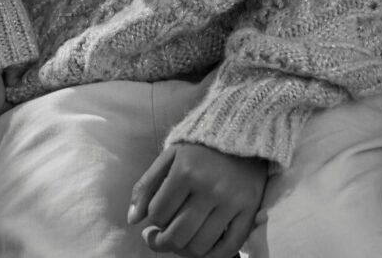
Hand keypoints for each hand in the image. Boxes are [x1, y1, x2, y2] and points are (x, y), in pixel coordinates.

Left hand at [127, 143, 268, 257]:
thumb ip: (146, 186)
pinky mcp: (249, 212)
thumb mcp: (169, 157)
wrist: (243, 136)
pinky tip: (202, 248)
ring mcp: (231, 203)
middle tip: (159, 239)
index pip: (158, 214)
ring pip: (200, 246)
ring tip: (180, 240)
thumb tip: (132, 220)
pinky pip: (228, 248)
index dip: (152, 222)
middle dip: (162, 243)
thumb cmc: (200, 149)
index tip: (156, 218)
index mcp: (185, 171)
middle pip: (177, 235)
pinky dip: (211, 256)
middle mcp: (209, 188)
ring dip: (184, 250)